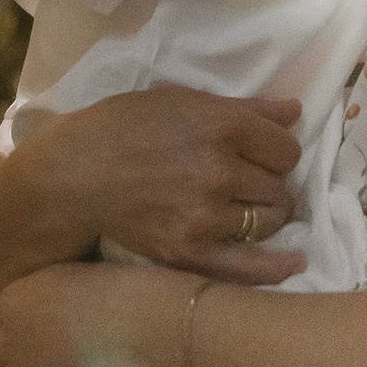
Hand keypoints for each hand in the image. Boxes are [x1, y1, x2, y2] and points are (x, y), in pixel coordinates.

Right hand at [0, 87, 305, 334]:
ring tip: (246, 211)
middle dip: (270, 184)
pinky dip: (277, 265)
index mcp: (219, 125)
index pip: (285, 148)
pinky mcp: (189, 253)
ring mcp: (205, 216)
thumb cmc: (121, 128)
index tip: (264, 155)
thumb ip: (243, 108)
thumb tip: (295, 112)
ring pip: (268, 221)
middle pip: (280, 186)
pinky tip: (295, 263)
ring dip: (265, 216)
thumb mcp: (179, 100)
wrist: (71, 176)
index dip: (277, 151)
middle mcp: (219, 170)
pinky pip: (250, 265)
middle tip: (250, 184)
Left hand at [0, 259, 187, 366]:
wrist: (146, 330)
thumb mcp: (74, 275)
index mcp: (9, 303)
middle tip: (83, 361)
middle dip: (42, 363)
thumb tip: (55, 321)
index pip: (12, 325)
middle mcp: (4, 344)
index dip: (41, 333)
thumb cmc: (123, 291)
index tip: (70, 337)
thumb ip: (50, 299)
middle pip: (17, 360)